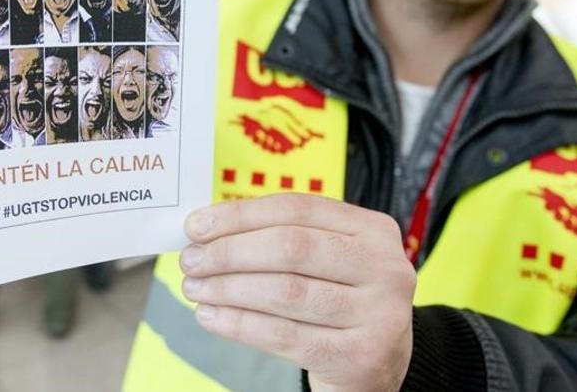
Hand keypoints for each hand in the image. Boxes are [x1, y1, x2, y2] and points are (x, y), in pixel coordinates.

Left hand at [180, 193, 414, 391]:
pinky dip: (239, 324)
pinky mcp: (360, 357)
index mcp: (373, 230)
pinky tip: (211, 316)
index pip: (297, 209)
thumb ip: (279, 238)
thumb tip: (206, 229)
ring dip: (228, 289)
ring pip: (285, 292)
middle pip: (291, 247)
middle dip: (230, 252)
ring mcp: (378, 315)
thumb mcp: (326, 262)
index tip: (196, 226)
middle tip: (192, 260)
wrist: (375, 367)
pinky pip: (283, 335)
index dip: (240, 215)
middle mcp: (384, 268)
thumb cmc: (338, 304)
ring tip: (196, 288)